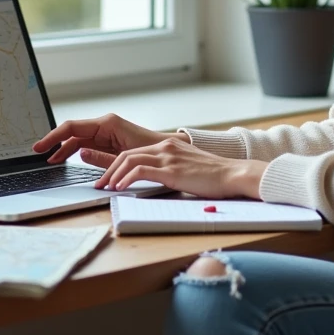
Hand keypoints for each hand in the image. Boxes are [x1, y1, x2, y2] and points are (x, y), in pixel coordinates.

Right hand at [31, 113, 188, 168]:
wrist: (166, 153)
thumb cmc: (150, 151)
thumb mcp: (124, 156)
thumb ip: (101, 157)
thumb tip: (79, 152)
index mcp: (107, 124)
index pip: (72, 127)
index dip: (54, 136)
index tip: (40, 146)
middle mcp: (103, 125)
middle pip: (71, 133)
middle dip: (55, 143)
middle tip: (38, 155)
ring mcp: (104, 132)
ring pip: (76, 139)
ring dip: (63, 149)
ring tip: (50, 161)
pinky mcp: (106, 140)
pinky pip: (84, 144)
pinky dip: (73, 152)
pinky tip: (63, 160)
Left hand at [94, 137, 268, 198]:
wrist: (233, 174)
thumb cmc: (214, 176)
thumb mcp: (188, 167)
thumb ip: (172, 169)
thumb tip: (158, 180)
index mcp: (168, 146)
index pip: (134, 152)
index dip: (116, 164)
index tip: (107, 176)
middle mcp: (165, 147)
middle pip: (127, 154)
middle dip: (108, 169)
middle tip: (100, 184)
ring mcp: (168, 157)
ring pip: (129, 161)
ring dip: (113, 175)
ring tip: (106, 188)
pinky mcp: (171, 170)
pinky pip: (141, 172)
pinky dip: (126, 179)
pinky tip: (120, 188)